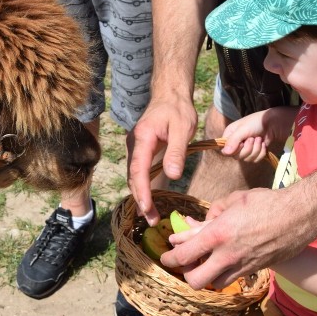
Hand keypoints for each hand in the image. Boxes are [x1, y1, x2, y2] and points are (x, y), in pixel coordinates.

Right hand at [127, 91, 197, 224]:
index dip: (142, 191)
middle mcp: (134, 143)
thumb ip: (176, 152)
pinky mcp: (140, 150)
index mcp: (143, 137)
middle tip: (152, 220)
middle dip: (141, 199)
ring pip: (134, 176)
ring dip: (140, 196)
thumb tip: (172, 176)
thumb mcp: (183, 128)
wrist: (170, 95)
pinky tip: (148, 201)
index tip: (147, 208)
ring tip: (151, 216)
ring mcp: (135, 147)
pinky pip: (138, 172)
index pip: (139, 169)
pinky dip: (142, 187)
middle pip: (133, 177)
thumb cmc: (178, 110)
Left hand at [160, 187, 316, 289]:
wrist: (299, 215)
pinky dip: (224, 272)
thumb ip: (212, 214)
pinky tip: (226, 259)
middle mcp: (227, 255)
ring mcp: (242, 266)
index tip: (166, 254)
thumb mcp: (234, 200)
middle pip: (195, 280)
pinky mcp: (255, 270)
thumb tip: (198, 223)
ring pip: (214, 283)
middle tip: (187, 261)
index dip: (169, 257)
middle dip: (186, 273)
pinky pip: (232, 278)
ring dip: (207, 275)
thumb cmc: (266, 202)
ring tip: (206, 261)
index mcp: (218, 234)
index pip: (183, 254)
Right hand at [221, 107, 295, 162]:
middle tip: (252, 138)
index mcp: (229, 136)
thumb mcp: (243, 129)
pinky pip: (255, 160)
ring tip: (259, 139)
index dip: (234, 150)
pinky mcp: (254, 153)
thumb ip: (233, 140)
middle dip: (248, 149)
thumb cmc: (256, 122)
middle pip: (237, 157)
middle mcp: (235, 144)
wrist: (273, 124)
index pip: (225, 151)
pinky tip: (263, 144)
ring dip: (256, 149)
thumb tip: (224, 152)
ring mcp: (245, 149)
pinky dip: (261, 152)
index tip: (241, 143)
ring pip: (247, 159)